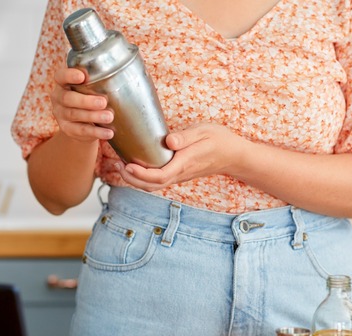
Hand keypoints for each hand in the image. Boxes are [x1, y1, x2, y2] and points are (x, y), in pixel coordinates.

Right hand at [50, 67, 114, 142]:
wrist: (84, 123)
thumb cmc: (91, 96)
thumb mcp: (92, 86)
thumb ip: (102, 76)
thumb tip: (130, 64)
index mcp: (63, 83)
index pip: (60, 76)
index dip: (69, 75)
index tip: (82, 76)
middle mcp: (58, 98)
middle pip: (68, 98)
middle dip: (86, 101)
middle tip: (103, 102)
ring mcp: (61, 115)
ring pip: (74, 115)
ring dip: (93, 116)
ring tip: (109, 117)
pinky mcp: (68, 130)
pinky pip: (81, 131)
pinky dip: (96, 132)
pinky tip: (108, 133)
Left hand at [115, 123, 245, 190]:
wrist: (234, 155)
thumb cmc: (219, 140)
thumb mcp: (204, 132)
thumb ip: (186, 137)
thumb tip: (168, 141)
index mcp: (185, 163)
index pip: (160, 176)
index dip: (141, 174)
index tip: (127, 164)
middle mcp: (181, 173)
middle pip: (152, 185)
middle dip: (132, 179)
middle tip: (118, 165)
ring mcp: (180, 176)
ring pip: (154, 186)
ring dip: (136, 180)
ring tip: (122, 166)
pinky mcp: (179, 174)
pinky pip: (159, 181)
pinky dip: (144, 178)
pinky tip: (137, 166)